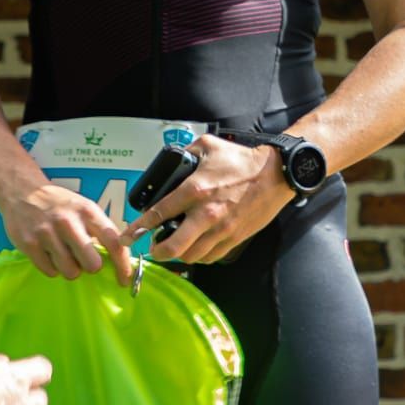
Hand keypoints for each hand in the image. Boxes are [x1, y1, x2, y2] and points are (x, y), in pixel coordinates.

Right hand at [0, 178, 134, 285]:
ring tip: (63, 255)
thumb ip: (99, 230)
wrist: (22, 191)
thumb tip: (115, 260)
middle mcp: (68, 222)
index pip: (113, 243)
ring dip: (70, 269)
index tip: (123, 280)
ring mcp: (47, 234)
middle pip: (92, 265)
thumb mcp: (83, 208)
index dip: (122, 265)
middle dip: (90, 267)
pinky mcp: (29, 244)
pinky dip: (52, 268)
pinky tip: (48, 254)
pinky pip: (50, 271)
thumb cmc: (58, 203)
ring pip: (71, 272)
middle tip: (82, 259)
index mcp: (87, 212)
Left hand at [129, 134, 292, 265]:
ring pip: (193, 256)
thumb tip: (172, 160)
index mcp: (195, 190)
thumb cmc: (242, 161)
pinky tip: (196, 248)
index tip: (128, 235)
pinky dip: (200, 256)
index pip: (159, 213)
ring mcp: (222, 229)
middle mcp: (206, 214)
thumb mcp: (208, 147)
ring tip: (175, 248)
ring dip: (180, 256)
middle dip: (158, 252)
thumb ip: (186, 152)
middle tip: (154, 249)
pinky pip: (211, 257)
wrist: (276, 175)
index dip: (139, 227)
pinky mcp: (235, 238)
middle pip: (175, 246)